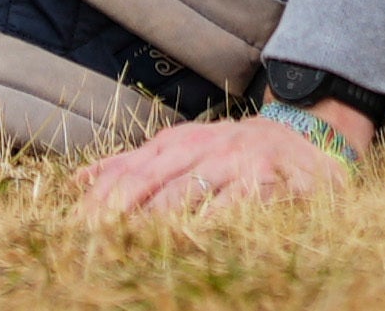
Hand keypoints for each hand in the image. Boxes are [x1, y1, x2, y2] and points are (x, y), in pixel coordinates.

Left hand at [77, 106, 364, 219]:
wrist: (309, 144)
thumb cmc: (237, 154)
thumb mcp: (185, 150)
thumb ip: (134, 165)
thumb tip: (79, 182)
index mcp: (178, 142)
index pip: (130, 169)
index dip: (101, 198)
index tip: (75, 227)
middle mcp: (203, 146)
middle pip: (150, 178)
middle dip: (118, 210)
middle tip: (93, 239)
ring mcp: (234, 161)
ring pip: (186, 191)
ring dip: (155, 219)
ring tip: (129, 243)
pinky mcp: (265, 180)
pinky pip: (232, 205)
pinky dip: (209, 224)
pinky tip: (189, 242)